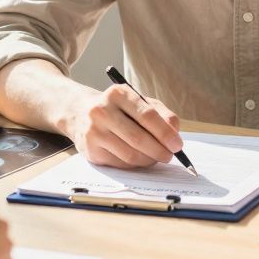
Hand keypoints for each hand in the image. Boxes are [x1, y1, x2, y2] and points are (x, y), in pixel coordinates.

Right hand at [65, 84, 183, 167]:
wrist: (80, 112)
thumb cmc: (118, 108)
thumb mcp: (140, 101)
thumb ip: (161, 113)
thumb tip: (175, 133)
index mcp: (118, 94)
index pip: (147, 115)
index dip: (165, 133)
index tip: (177, 144)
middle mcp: (102, 111)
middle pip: (138, 138)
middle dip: (159, 150)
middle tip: (170, 156)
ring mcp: (94, 132)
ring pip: (130, 154)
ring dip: (149, 160)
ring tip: (157, 157)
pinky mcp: (91, 150)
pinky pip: (120, 163)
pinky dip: (135, 164)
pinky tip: (140, 159)